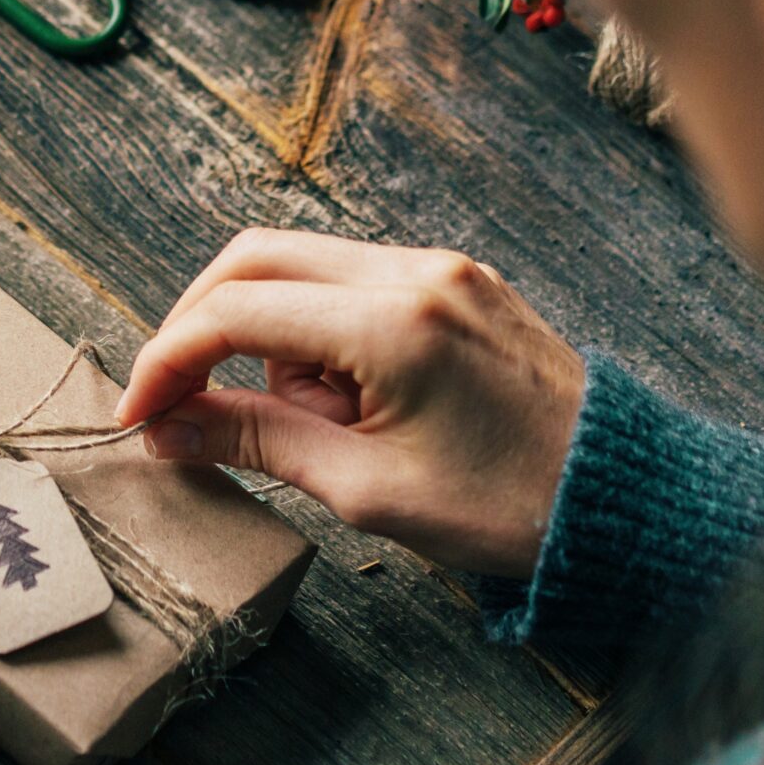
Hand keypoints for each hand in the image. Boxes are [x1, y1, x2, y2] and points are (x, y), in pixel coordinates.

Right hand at [112, 229, 585, 576]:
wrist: (622, 498)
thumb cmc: (507, 506)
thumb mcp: (366, 490)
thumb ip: (256, 443)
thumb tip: (167, 428)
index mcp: (394, 324)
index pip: (235, 310)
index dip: (168, 359)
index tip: (140, 412)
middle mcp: (415, 272)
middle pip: (255, 258)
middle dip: (199, 325)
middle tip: (176, 395)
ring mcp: (440, 267)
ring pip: (299, 267)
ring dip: (267, 337)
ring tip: (312, 425)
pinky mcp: (455, 279)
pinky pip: (350, 282)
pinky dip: (317, 333)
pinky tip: (343, 400)